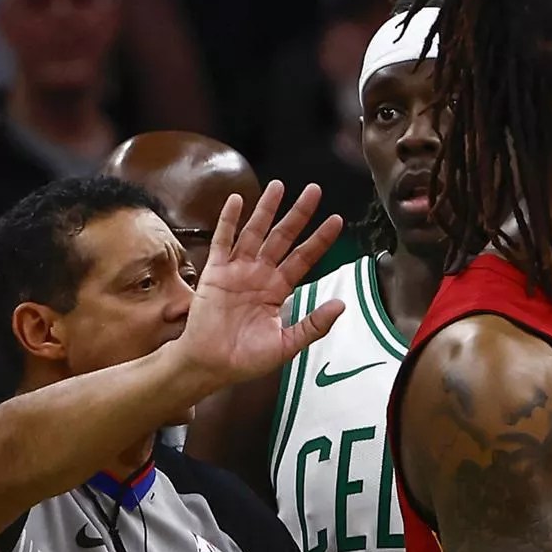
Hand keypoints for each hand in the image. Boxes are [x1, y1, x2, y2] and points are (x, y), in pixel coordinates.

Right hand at [170, 181, 346, 392]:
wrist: (211, 365)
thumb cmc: (246, 359)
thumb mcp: (286, 345)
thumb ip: (313, 325)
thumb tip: (341, 305)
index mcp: (278, 290)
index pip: (304, 258)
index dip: (319, 240)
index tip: (336, 220)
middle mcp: (260, 275)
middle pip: (283, 237)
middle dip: (298, 214)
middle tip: (314, 190)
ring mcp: (237, 271)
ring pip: (255, 232)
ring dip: (266, 209)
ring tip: (279, 186)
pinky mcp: (215, 272)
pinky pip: (223, 241)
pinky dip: (229, 220)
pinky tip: (237, 200)